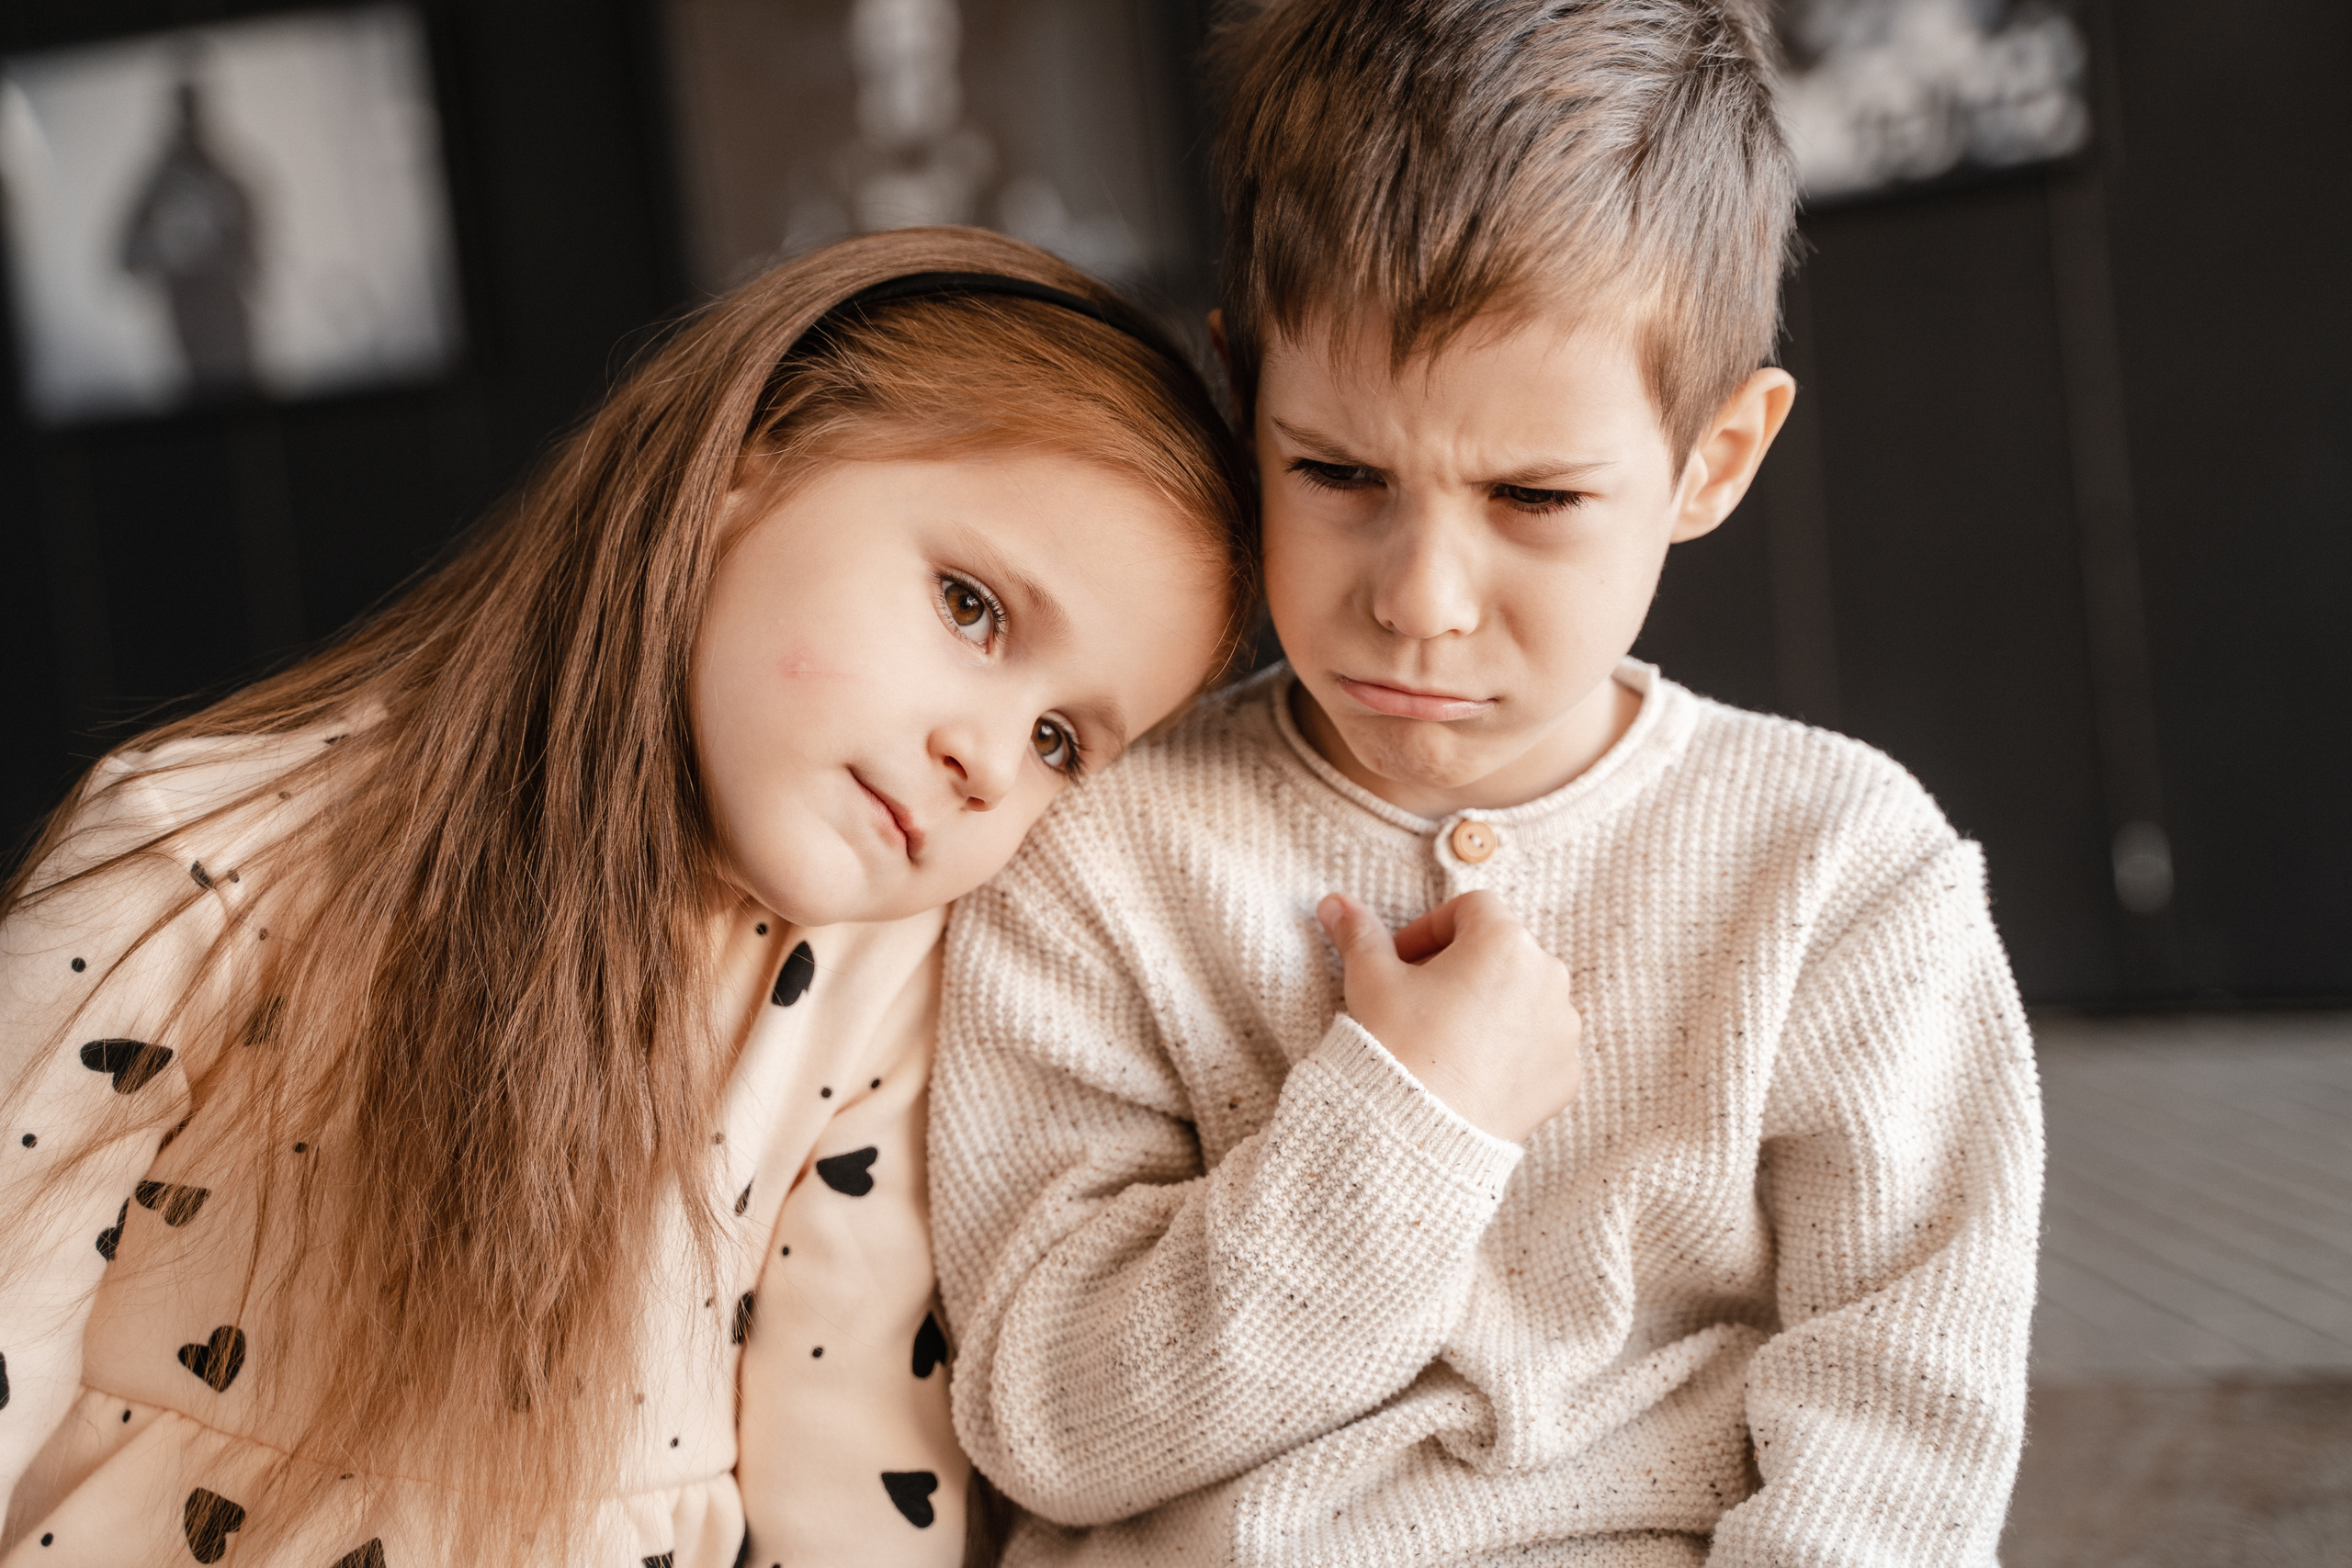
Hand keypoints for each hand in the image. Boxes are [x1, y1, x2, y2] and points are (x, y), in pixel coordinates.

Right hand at [1316, 890, 1581, 1143]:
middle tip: (1421, 998)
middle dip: (1463, 967)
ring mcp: (1563, 1028)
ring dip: (1492, 1006)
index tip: (1403, 959)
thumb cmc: (1398, 1045)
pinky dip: (1512, 1049)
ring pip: (1525, 998)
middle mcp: (1547, 976)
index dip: (1431, 928)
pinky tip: (1474, 1070)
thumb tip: (1335, 903)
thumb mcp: (1371, 980)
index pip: (1471, 909)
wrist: (1421, 1132)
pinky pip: (1539, 1046)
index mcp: (1504, 941)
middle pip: (1502, 952)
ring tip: (1447, 1037)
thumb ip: (1359, 934)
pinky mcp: (1566, 1073)